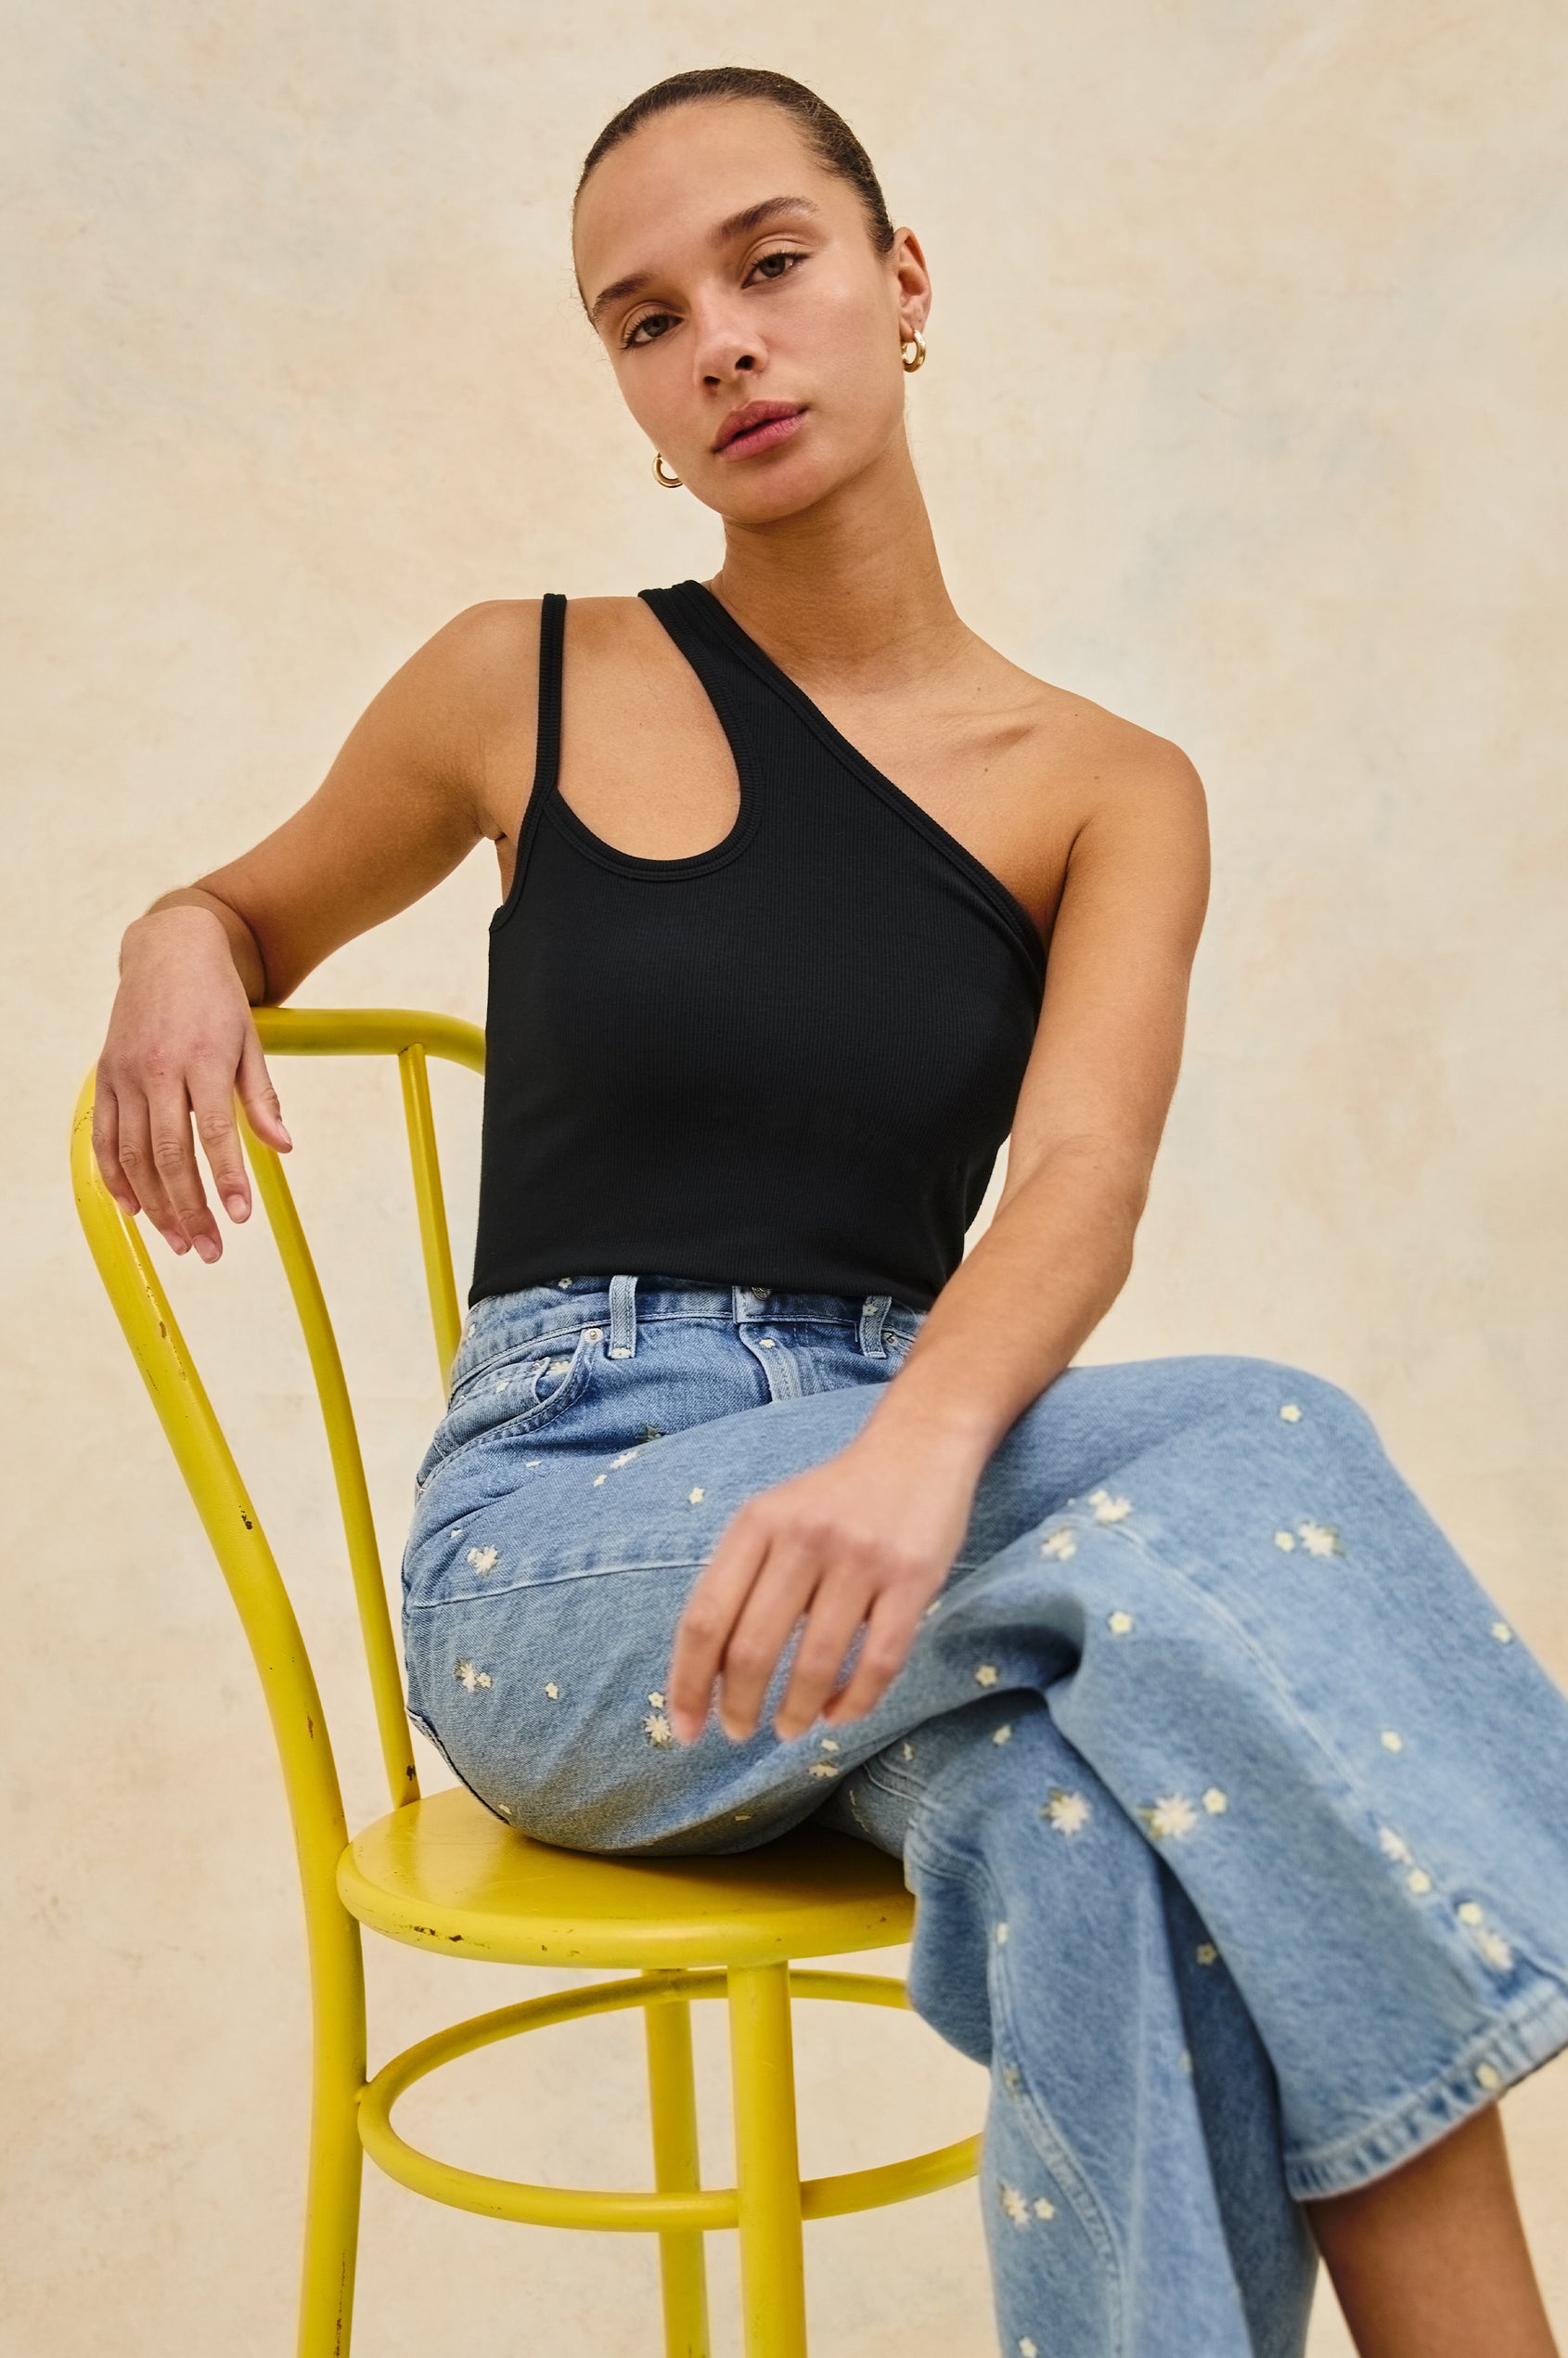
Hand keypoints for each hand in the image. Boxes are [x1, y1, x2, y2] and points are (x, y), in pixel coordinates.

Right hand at [93, 905, 291, 1262]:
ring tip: (181, 1241)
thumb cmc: (218, 1000)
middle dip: (190, 1208)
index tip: (241, 1217)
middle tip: (211, 1250)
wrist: (169, 951)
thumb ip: (261, 1098)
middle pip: (169, 1154)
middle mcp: (158, 1069)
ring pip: (132, 1154)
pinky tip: (135, 1210)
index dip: (227, 1178)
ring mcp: (125, 1074)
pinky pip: (103, 1137)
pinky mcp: (105, 1077)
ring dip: (156, 1205)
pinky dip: (115, 1178)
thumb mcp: (251, 1042)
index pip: (213, 1132)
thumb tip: (284, 1147)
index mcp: (202, 1059)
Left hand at [665, 1429, 975, 1744]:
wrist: (918, 1446)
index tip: (684, 1730)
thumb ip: (741, 1580)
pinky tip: (839, 1714)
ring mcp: (860, 1558)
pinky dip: (855, 1702)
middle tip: (739, 1734)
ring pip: (816, 1663)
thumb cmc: (834, 1498)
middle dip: (739, 1707)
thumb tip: (709, 1676)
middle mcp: (803, 1538)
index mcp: (756, 1523)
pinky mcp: (913, 1578)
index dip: (688, 1683)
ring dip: (795, 1712)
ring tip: (788, 1728)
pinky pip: (879, 1661)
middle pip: (753, 1649)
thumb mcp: (774, 1517)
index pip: (705, 1618)